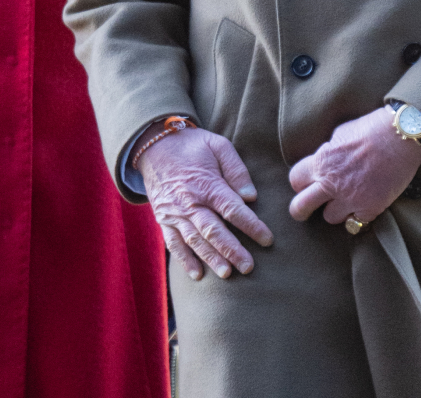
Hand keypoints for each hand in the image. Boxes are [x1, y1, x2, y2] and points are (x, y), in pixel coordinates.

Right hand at [140, 127, 273, 280]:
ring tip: (227, 274)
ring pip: (194, 241)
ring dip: (211, 258)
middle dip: (232, 250)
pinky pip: (173, 243)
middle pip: (214, 231)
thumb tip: (251, 197)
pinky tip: (197, 274)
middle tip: (249, 267)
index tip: (268, 240)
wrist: (153, 145)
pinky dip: (184, 260)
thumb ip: (236, 170)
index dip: (251, 226)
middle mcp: (190, 203)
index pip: (233, 210)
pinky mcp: (163, 219)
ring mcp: (174, 213)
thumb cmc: (192, 146)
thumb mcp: (218, 146)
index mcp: (207, 184)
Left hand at [288, 108, 420, 227]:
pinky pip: (355, 223)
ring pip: (329, 218)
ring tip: (347, 200)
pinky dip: (359, 216)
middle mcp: (332, 184)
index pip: (295, 180)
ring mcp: (351, 198)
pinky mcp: (371, 208)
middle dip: (301, 210)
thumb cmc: (374, 128)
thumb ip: (328, 152)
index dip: (301, 183)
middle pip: (300, 208)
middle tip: (307, 210)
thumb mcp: (341, 133)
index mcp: (322, 162)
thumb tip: (323, 161)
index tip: (309, 183)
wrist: (404, 136)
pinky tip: (365, 204)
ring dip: (336, 210)